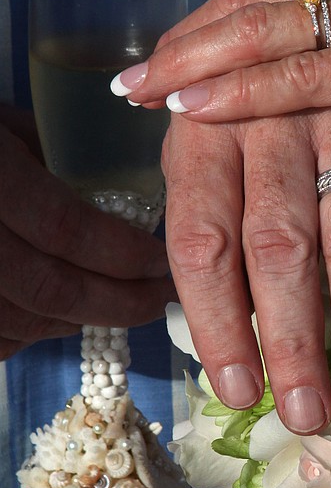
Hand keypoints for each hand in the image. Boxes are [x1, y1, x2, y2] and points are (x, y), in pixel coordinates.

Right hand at [0, 114, 173, 358]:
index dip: (120, 252)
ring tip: (114, 308)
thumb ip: (37, 153)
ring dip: (73, 322)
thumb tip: (91, 195)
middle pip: (48, 288)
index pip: (64, 228)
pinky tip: (51, 319)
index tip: (159, 260)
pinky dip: (22, 334)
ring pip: (14, 323)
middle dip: (114, 302)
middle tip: (155, 300)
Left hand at [113, 0, 330, 116]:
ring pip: (265, 31)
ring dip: (193, 61)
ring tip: (139, 91)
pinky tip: (196, 105)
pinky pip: (309, 73)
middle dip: (190, 39)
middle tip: (132, 74)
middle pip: (256, 2)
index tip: (179, 43)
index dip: (223, 13)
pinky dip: (243, 89)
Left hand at [157, 0, 330, 434]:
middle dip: (288, 341)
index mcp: (219, 110)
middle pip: (274, 246)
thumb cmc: (330, 44)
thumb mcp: (258, 99)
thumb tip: (201, 269)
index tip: (235, 388)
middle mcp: (276, 105)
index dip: (217, 321)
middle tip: (302, 413)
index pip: (200, 236)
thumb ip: (224, 166)